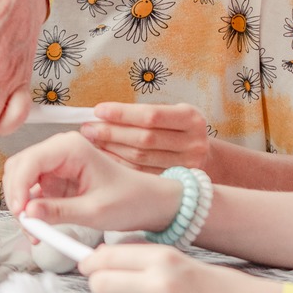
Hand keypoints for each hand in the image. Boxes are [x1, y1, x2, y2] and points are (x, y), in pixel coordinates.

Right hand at [3, 132, 183, 233]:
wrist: (149, 202)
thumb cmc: (129, 200)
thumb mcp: (94, 211)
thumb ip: (59, 212)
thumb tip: (28, 214)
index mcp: (71, 147)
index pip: (29, 161)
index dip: (18, 188)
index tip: (21, 214)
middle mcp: (60, 149)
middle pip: (19, 168)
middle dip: (17, 197)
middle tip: (27, 226)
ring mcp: (57, 164)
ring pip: (22, 180)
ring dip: (22, 206)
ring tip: (35, 232)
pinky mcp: (57, 179)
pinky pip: (33, 192)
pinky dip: (31, 210)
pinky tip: (40, 228)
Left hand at [81, 102, 210, 170]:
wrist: (205, 156)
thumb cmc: (178, 129)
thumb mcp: (172, 113)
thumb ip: (144, 113)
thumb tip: (103, 114)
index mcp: (191, 118)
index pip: (151, 115)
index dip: (122, 113)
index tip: (98, 111)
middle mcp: (193, 143)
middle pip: (145, 138)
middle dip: (112, 133)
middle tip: (88, 129)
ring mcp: (187, 166)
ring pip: (141, 158)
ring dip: (111, 150)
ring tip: (92, 142)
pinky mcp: (176, 182)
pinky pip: (141, 175)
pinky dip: (119, 165)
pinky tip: (104, 158)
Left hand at [81, 244, 281, 292]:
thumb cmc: (217, 285)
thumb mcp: (182, 259)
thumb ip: (145, 257)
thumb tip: (101, 255)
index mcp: (165, 259)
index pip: (107, 257)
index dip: (92, 262)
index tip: (88, 266)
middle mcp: (162, 285)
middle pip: (101, 284)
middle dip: (100, 285)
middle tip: (111, 289)